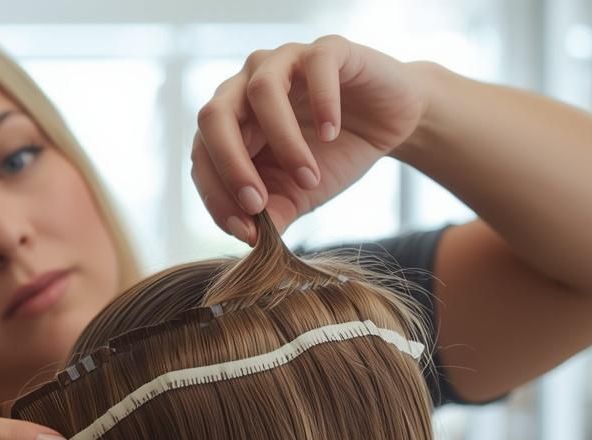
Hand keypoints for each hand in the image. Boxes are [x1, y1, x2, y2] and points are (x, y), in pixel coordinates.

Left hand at [191, 36, 431, 241]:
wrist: (389, 124)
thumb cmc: (334, 156)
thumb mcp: (300, 195)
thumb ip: (271, 214)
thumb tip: (249, 238)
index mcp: (231, 122)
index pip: (202, 155)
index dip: (216, 195)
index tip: (245, 230)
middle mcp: (247, 86)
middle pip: (214, 117)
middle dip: (230, 165)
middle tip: (256, 204)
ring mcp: (285, 61)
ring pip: (262, 91)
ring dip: (283, 142)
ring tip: (310, 178)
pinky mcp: (328, 49)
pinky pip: (315, 67)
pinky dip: (321, 103)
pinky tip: (331, 134)